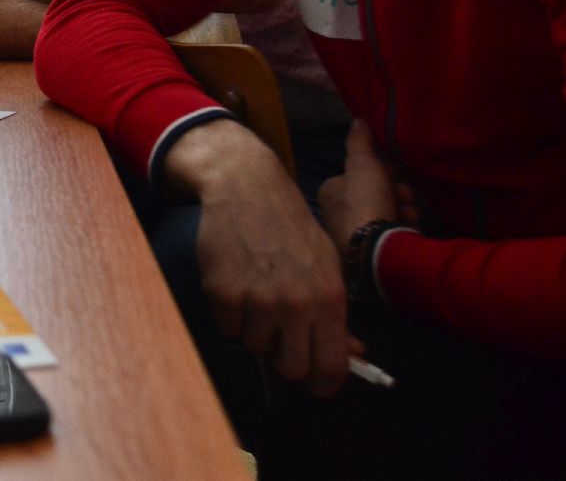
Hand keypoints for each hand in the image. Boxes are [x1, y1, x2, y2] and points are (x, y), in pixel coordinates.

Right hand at [170, 120, 352, 395]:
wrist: (247, 189)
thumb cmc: (292, 228)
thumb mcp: (327, 265)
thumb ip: (336, 314)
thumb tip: (353, 355)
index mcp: (328, 299)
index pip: (331, 367)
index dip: (324, 384)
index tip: (317, 384)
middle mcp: (294, 304)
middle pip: (290, 368)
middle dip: (286, 359)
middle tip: (282, 338)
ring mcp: (256, 300)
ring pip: (255, 347)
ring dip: (256, 331)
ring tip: (257, 297)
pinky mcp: (222, 293)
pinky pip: (228, 328)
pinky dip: (232, 315)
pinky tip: (238, 285)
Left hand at [316, 119, 412, 251]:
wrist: (375, 248)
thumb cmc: (365, 201)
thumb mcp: (362, 164)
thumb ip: (359, 143)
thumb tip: (357, 120)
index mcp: (330, 192)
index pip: (360, 174)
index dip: (382, 170)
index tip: (395, 172)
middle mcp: (337, 213)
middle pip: (375, 192)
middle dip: (395, 190)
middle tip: (404, 194)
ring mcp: (354, 233)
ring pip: (387, 211)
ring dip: (402, 207)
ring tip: (408, 211)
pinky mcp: (371, 250)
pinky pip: (392, 230)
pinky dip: (403, 225)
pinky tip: (409, 226)